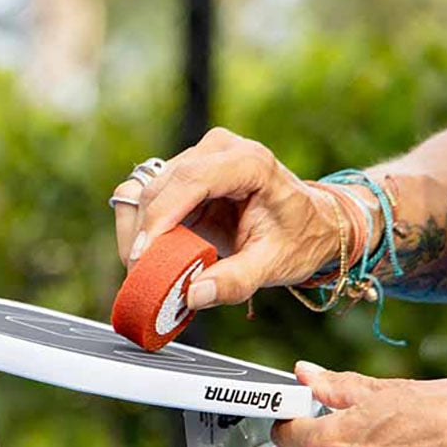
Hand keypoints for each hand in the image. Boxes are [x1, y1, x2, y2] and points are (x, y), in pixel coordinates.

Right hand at [112, 128, 341, 310]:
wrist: (310, 225)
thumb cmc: (299, 238)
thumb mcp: (275, 265)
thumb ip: (236, 281)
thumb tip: (193, 295)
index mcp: (249, 163)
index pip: (191, 180)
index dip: (160, 218)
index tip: (144, 256)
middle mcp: (218, 151)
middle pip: (159, 186)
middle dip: (144, 235)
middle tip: (145, 278)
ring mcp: (196, 160)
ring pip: (142, 190)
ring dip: (136, 232)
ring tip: (148, 269)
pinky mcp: (181, 177)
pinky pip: (142, 197)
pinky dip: (139, 228)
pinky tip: (152, 255)